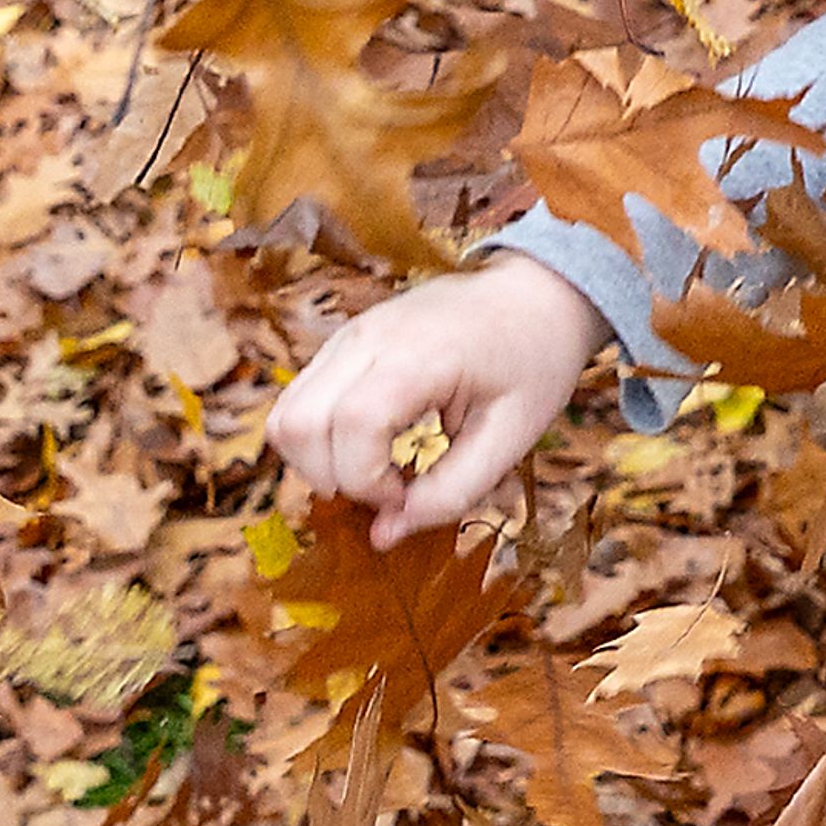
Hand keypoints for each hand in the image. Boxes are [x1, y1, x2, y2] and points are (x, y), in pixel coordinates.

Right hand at [267, 256, 600, 548]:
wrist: (539, 291)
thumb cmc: (535, 359)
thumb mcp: (513, 436)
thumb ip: (451, 492)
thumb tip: (384, 534)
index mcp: (421, 353)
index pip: (353, 424)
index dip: (367, 481)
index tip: (406, 497)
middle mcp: (370, 336)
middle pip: (299, 422)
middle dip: (332, 478)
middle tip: (390, 488)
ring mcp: (350, 334)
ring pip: (286, 413)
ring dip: (317, 461)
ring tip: (378, 469)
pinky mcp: (344, 341)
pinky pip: (300, 399)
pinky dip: (319, 438)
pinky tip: (370, 446)